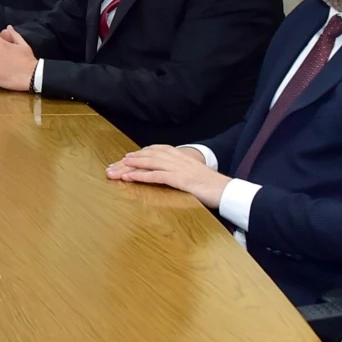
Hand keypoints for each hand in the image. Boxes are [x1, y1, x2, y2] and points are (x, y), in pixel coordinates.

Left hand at [105, 145, 230, 207]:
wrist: (227, 190)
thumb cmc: (212, 186)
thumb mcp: (195, 175)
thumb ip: (181, 172)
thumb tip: (170, 175)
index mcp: (182, 157)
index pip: (157, 150)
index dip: (141, 153)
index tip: (127, 156)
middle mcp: (179, 160)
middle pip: (149, 155)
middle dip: (130, 159)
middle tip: (114, 164)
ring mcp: (179, 169)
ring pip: (149, 163)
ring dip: (131, 166)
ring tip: (117, 168)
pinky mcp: (180, 179)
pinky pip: (156, 176)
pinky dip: (141, 175)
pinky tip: (130, 178)